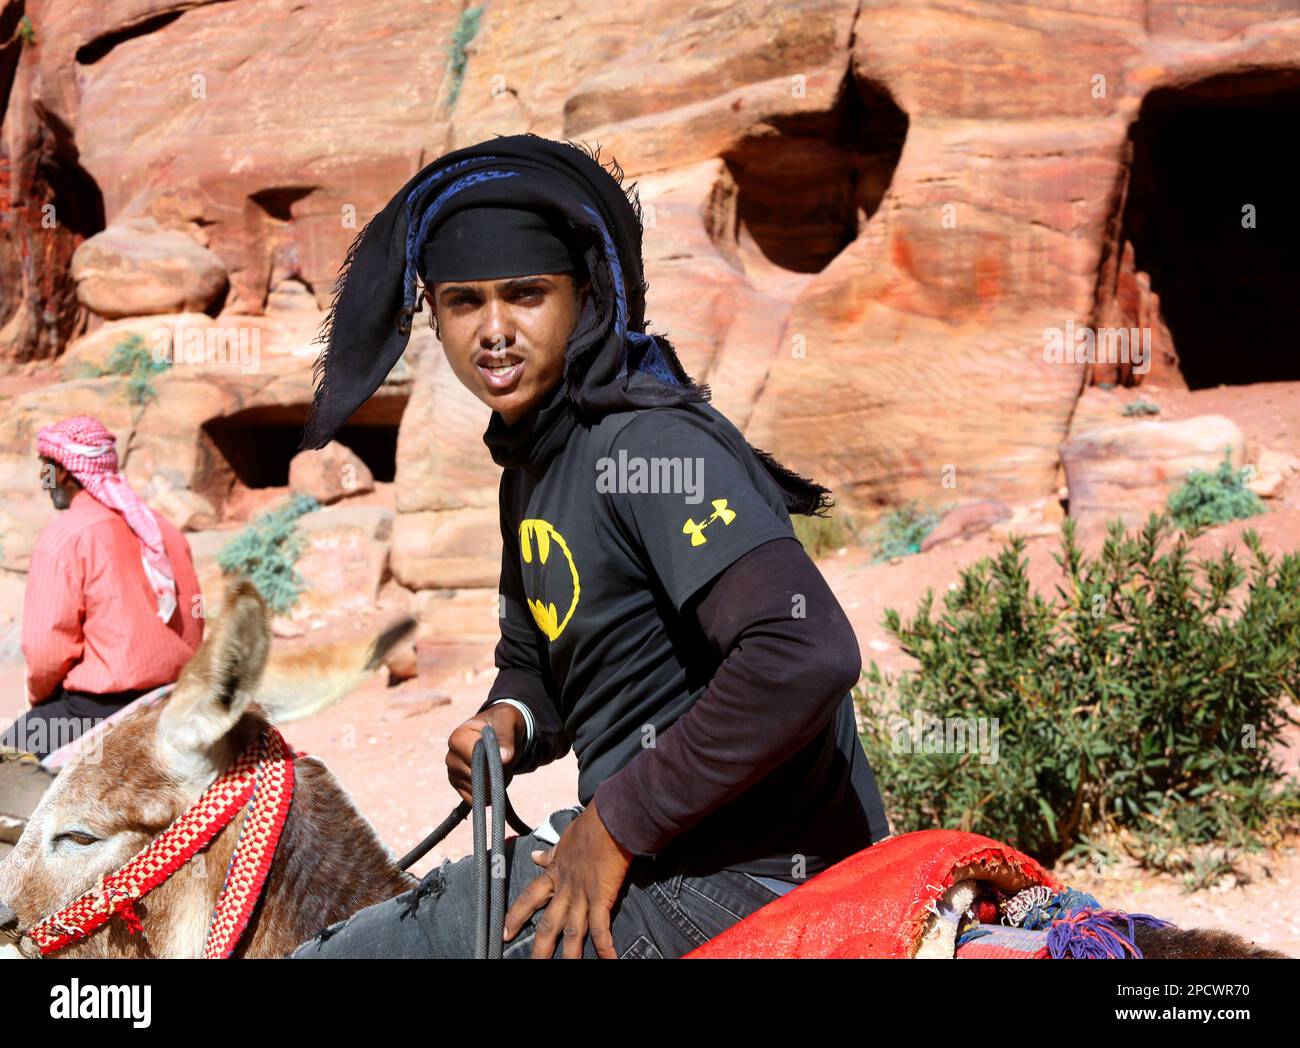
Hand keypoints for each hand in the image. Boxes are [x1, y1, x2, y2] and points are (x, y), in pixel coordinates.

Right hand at [446, 703, 526, 804]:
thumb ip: (506, 737)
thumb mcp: (507, 721)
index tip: (504, 753)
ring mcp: (452, 773)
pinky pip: (474, 800)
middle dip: (497, 774)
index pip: (477, 763)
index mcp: (458, 739)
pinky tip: (491, 776)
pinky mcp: (457, 785)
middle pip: (479, 780)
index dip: (495, 763)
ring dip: (495, 783)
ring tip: (498, 765)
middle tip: (505, 760)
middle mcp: (451, 757)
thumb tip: (504, 757)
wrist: (500, 729)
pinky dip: (488, 794)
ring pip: (479, 792)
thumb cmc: (502, 722)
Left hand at [503, 798, 633, 958]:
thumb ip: (551, 854)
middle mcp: (566, 888)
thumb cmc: (590, 827)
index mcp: (555, 873)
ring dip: (568, 954)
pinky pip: (600, 927)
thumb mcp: (564, 840)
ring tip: (567, 969)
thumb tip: (536, 857)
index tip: (505, 931)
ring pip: (571, 931)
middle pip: (548, 924)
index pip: (529, 898)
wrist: (610, 820)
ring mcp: (583, 894)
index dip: (516, 916)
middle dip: (539, 947)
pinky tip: (608, 960)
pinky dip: (604, 946)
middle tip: (532, 964)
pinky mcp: (602, 897)